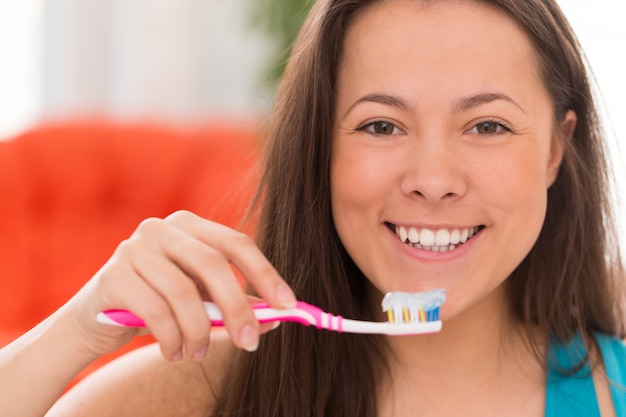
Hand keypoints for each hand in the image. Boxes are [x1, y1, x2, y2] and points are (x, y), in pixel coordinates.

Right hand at [64, 210, 295, 360]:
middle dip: (237, 308)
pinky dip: (172, 339)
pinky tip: (174, 353)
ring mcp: (134, 248)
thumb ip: (234, 303)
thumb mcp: (200, 300)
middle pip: (212, 264)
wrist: (97, 318)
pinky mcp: (113, 275)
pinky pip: (155, 312)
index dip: (265, 273)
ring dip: (199, 332)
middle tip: (250, 342)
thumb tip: (277, 317)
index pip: (236, 243)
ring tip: (199, 353)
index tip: (288, 304)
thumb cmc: (159, 303)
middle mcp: (162, 228)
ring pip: (183, 293)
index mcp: (190, 225)